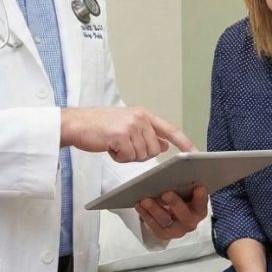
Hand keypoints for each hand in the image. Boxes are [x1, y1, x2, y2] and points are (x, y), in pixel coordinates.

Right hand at [60, 107, 193, 161]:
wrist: (76, 123)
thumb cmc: (99, 126)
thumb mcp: (127, 125)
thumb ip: (147, 133)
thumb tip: (164, 145)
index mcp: (144, 114)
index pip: (170, 129)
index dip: (184, 142)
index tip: (195, 152)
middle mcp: (140, 118)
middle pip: (153, 150)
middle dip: (139, 154)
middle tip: (122, 145)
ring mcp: (131, 126)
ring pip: (141, 155)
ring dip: (127, 156)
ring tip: (114, 144)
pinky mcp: (120, 136)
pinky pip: (128, 157)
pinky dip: (118, 157)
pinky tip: (109, 147)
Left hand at [135, 186, 208, 238]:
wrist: (171, 214)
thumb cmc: (178, 197)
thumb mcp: (183, 190)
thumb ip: (183, 184)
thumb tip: (175, 172)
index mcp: (199, 208)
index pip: (202, 202)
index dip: (201, 196)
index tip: (198, 188)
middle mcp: (190, 221)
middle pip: (184, 214)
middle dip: (175, 203)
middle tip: (166, 193)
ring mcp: (177, 229)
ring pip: (166, 220)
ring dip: (154, 209)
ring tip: (145, 200)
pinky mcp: (164, 233)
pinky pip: (154, 226)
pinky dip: (146, 215)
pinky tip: (139, 205)